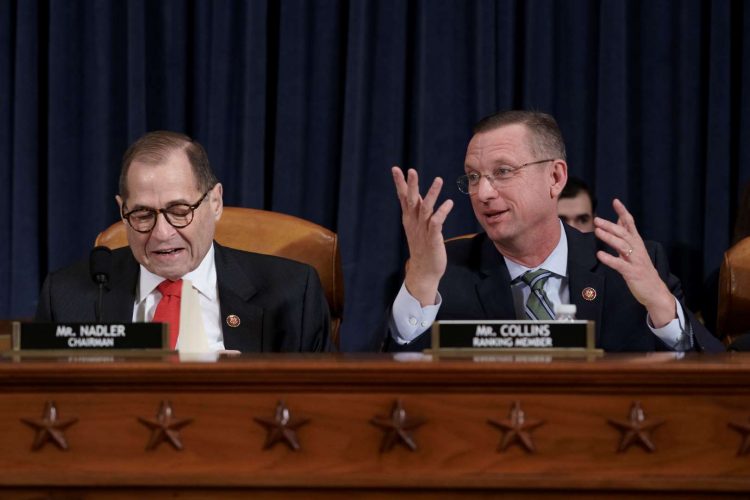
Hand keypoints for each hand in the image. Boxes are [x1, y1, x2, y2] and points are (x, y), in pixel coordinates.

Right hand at [392, 166, 453, 305]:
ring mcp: (423, 230)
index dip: (400, 183)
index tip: (396, 169)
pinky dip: (442, 212)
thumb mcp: (416, 226)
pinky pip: (436, 222)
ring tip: (438, 180)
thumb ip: (415, 210)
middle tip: (411, 170)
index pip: (403, 197)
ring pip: (425, 208)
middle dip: (411, 185)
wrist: (424, 271)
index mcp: (409, 218)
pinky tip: (449, 203)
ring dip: (431, 194)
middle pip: (411, 200)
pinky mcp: (433, 238)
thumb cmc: (422, 247)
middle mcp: (414, 222)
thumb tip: (415, 195)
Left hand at [593, 199, 675, 326]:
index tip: (616, 201)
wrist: (655, 291)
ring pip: (622, 246)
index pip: (630, 224)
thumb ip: (627, 236)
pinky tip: (600, 254)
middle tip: (597, 219)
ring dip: (609, 238)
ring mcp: (636, 261)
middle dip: (610, 225)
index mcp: (637, 243)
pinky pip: (619, 264)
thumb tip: (620, 220)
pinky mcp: (632, 273)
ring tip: (597, 231)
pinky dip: (609, 259)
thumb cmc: (642, 270)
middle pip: (624, 233)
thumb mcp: (635, 251)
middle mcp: (637, 250)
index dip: (623, 212)